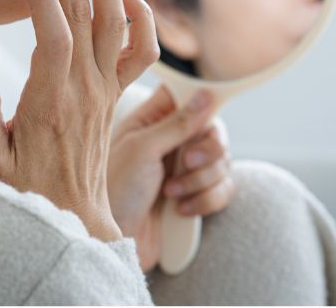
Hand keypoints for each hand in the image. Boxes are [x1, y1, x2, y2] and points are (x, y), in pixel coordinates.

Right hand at [0, 0, 158, 241]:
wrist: (71, 223)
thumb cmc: (22, 192)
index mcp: (51, 104)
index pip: (55, 35)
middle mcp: (86, 91)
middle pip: (86, 13)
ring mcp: (107, 91)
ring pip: (116, 20)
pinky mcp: (117, 94)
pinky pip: (142, 49)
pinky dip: (140, 15)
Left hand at [107, 85, 233, 269]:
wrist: (112, 240)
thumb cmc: (115, 190)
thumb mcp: (142, 150)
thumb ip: (176, 124)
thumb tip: (206, 95)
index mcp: (154, 119)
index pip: (189, 95)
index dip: (203, 101)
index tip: (204, 117)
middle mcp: (173, 140)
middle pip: (215, 129)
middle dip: (207, 150)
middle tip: (185, 162)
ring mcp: (186, 168)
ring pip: (224, 161)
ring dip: (200, 180)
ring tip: (170, 192)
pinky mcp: (197, 194)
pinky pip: (224, 189)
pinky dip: (205, 201)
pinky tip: (178, 209)